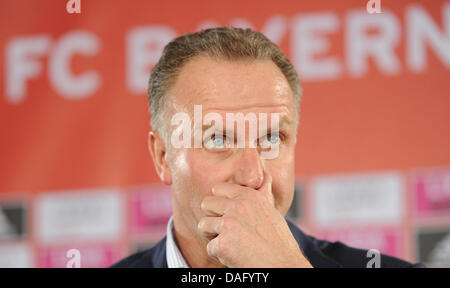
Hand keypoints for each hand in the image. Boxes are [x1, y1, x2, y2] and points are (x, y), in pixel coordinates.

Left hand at [197, 172, 312, 267]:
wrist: (283, 265)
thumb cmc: (279, 242)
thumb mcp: (271, 210)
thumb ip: (261, 194)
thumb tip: (265, 177)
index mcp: (249, 196)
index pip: (218, 188)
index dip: (219, 202)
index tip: (225, 213)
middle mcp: (237, 206)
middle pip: (206, 204)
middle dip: (212, 217)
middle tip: (224, 230)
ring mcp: (228, 224)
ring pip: (203, 224)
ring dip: (212, 236)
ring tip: (229, 243)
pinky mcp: (222, 243)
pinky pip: (209, 247)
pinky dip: (219, 254)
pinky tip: (234, 255)